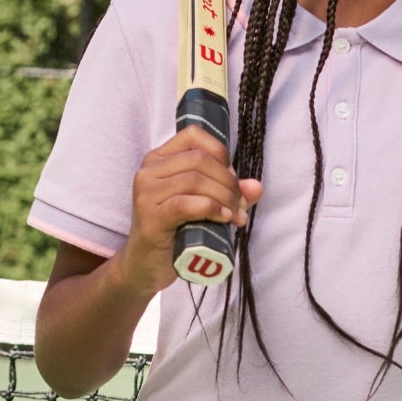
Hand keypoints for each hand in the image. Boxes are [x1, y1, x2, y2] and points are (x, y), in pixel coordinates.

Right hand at [109, 128, 259, 292]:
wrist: (145, 265)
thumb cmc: (173, 232)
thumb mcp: (202, 206)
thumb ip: (228, 193)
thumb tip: (256, 187)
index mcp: (159, 160)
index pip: (193, 135)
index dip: (220, 153)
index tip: (231, 178)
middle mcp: (148, 171)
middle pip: (199, 160)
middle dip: (228, 181)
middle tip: (239, 205)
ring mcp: (146, 194)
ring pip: (195, 180)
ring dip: (224, 197)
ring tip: (233, 216)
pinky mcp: (150, 218)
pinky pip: (186, 204)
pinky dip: (211, 208)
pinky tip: (222, 218)